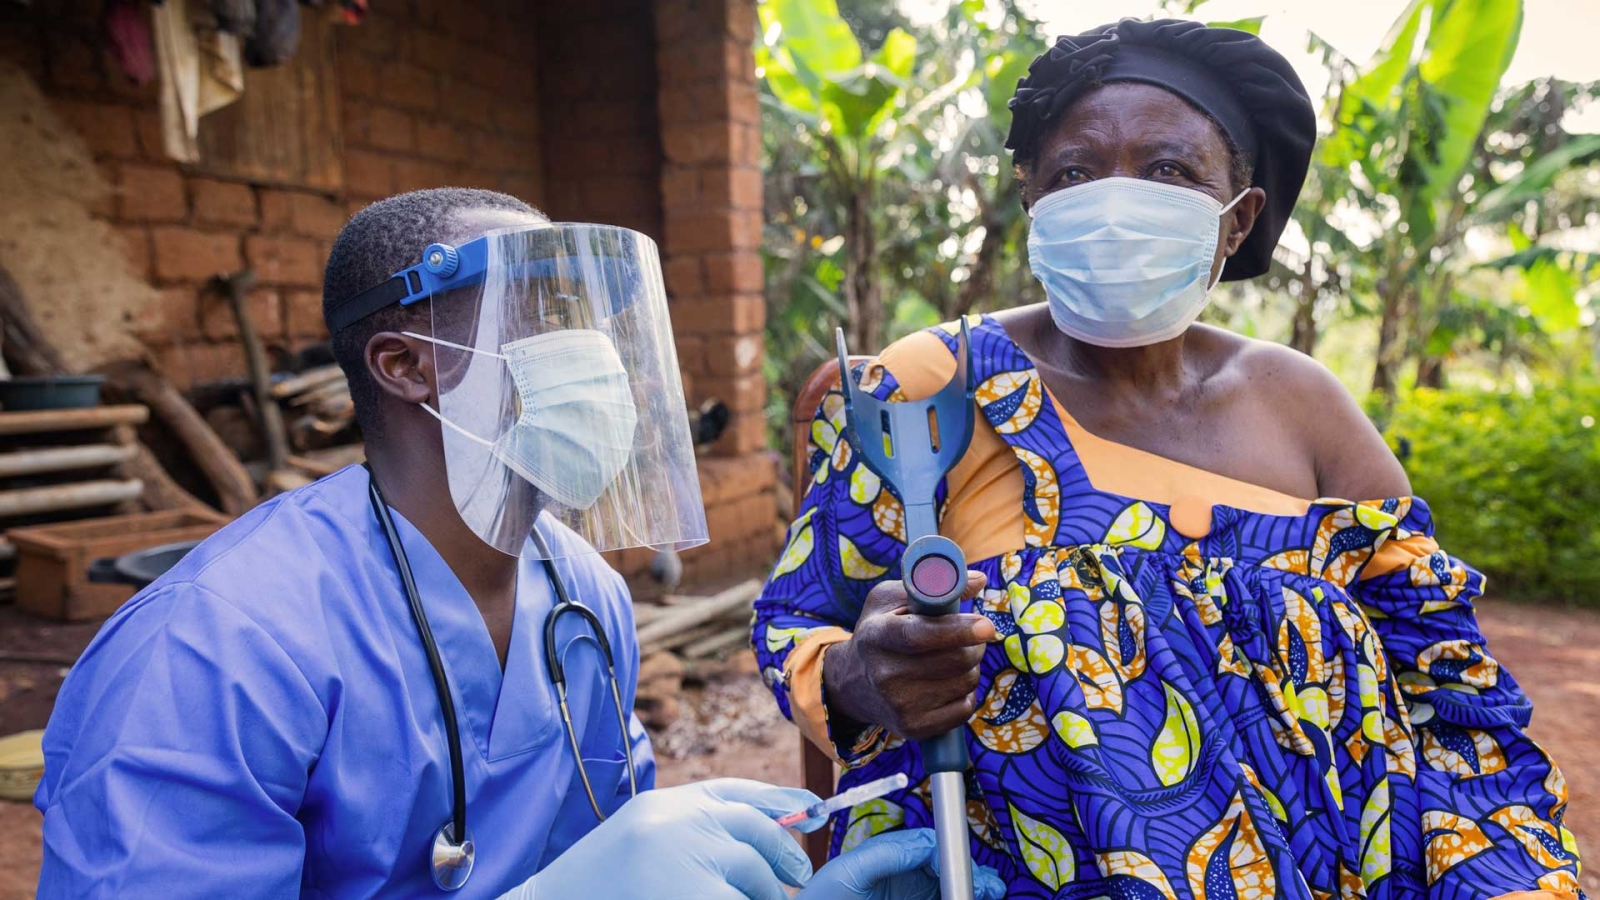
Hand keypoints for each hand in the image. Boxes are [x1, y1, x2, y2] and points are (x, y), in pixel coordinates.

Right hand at [516, 779, 822, 899]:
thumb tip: (775, 822)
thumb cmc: (597, 887)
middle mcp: (678, 824)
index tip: (813, 811)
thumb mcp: (645, 838)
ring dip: (767, 896)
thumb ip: (696, 827)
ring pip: (756, 878)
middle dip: (783, 858)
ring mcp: (686, 863)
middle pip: (756, 832)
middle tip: (798, 880)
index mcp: (665, 806)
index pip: (736, 792)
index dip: (782, 801)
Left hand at [797, 830, 1004, 899]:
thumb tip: (928, 842)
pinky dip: (960, 896)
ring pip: (952, 888)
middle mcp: (908, 878)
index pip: (932, 847)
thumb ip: (888, 853)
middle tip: (988, 886)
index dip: (950, 854)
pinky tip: (972, 897)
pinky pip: (943, 899)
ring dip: (974, 888)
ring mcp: (913, 897)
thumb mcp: (851, 870)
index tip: (956, 868)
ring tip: (991, 892)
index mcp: (893, 859)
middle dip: (972, 874)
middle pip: (950, 870)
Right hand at [824, 573, 992, 740]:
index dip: (957, 630)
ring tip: (955, 657)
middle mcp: (884, 674)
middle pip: (954, 660)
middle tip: (973, 634)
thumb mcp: (891, 600)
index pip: (920, 635)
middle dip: (975, 644)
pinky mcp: (913, 729)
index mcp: (876, 636)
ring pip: (965, 682)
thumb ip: (933, 586)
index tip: (987, 626)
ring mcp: (898, 705)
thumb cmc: (880, 631)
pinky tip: (949, 683)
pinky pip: (964, 709)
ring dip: (971, 666)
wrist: (852, 683)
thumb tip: (977, 579)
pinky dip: (966, 692)